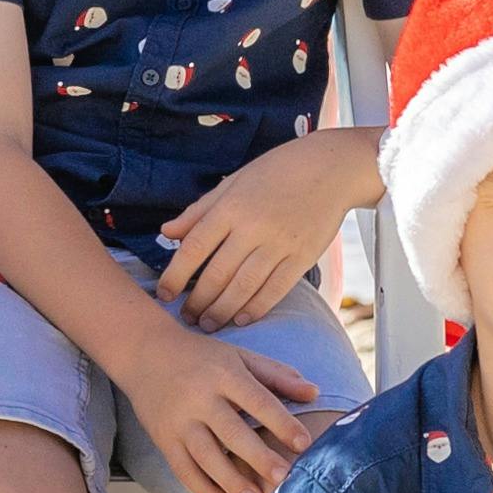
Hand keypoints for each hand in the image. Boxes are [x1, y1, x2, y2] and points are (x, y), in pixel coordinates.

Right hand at [120, 329, 327, 492]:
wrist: (143, 352)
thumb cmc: (200, 357)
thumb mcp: (239, 356)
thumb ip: (277, 375)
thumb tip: (315, 393)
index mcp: (224, 374)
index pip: (257, 400)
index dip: (281, 422)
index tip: (304, 443)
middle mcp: (200, 397)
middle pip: (231, 431)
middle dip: (258, 457)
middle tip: (283, 478)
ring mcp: (179, 420)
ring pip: (205, 455)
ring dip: (230, 481)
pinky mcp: (164, 438)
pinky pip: (183, 469)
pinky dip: (203, 490)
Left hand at [155, 134, 375, 330]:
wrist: (330, 168)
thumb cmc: (275, 173)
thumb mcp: (233, 183)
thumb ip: (199, 211)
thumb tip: (166, 232)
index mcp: (230, 207)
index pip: (194, 248)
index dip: (174, 275)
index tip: (163, 294)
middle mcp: (253, 227)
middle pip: (217, 274)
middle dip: (197, 301)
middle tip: (186, 318)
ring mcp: (279, 244)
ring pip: (244, 286)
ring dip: (222, 311)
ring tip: (208, 324)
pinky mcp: (303, 256)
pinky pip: (276, 289)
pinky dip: (256, 308)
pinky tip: (241, 319)